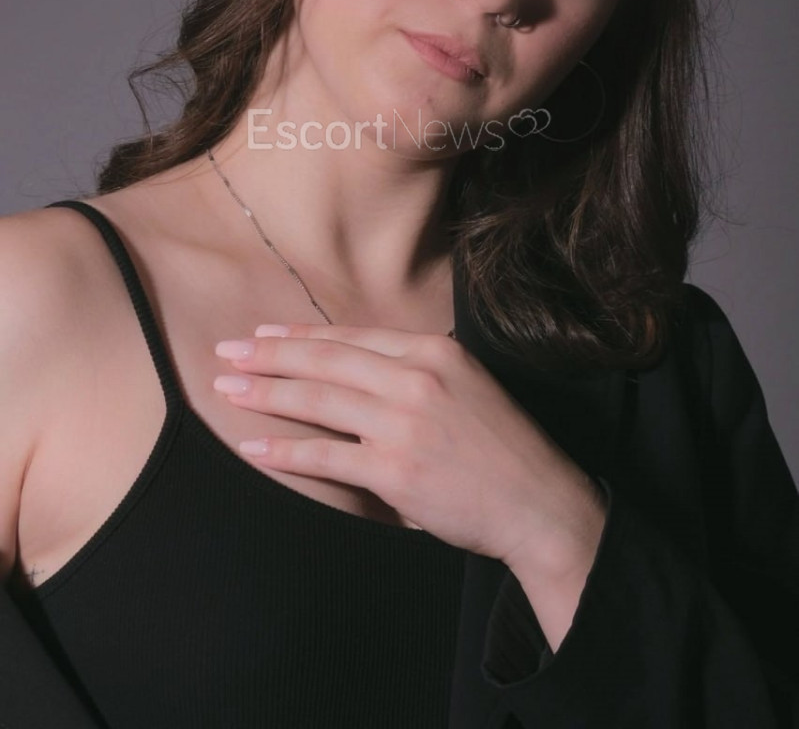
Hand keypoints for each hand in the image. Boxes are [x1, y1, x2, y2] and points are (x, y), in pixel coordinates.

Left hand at [213, 321, 600, 573]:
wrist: (539, 503)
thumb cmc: (503, 448)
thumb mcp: (466, 386)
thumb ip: (415, 371)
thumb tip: (356, 365)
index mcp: (434, 352)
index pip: (352, 337)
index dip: (301, 335)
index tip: (264, 334)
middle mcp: (416, 378)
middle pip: (326, 361)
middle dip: (269, 355)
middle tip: (227, 350)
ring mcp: (404, 423)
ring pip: (319, 401)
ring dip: (266, 394)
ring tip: (228, 388)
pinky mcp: (395, 470)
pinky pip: (326, 456)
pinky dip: (284, 451)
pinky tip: (254, 447)